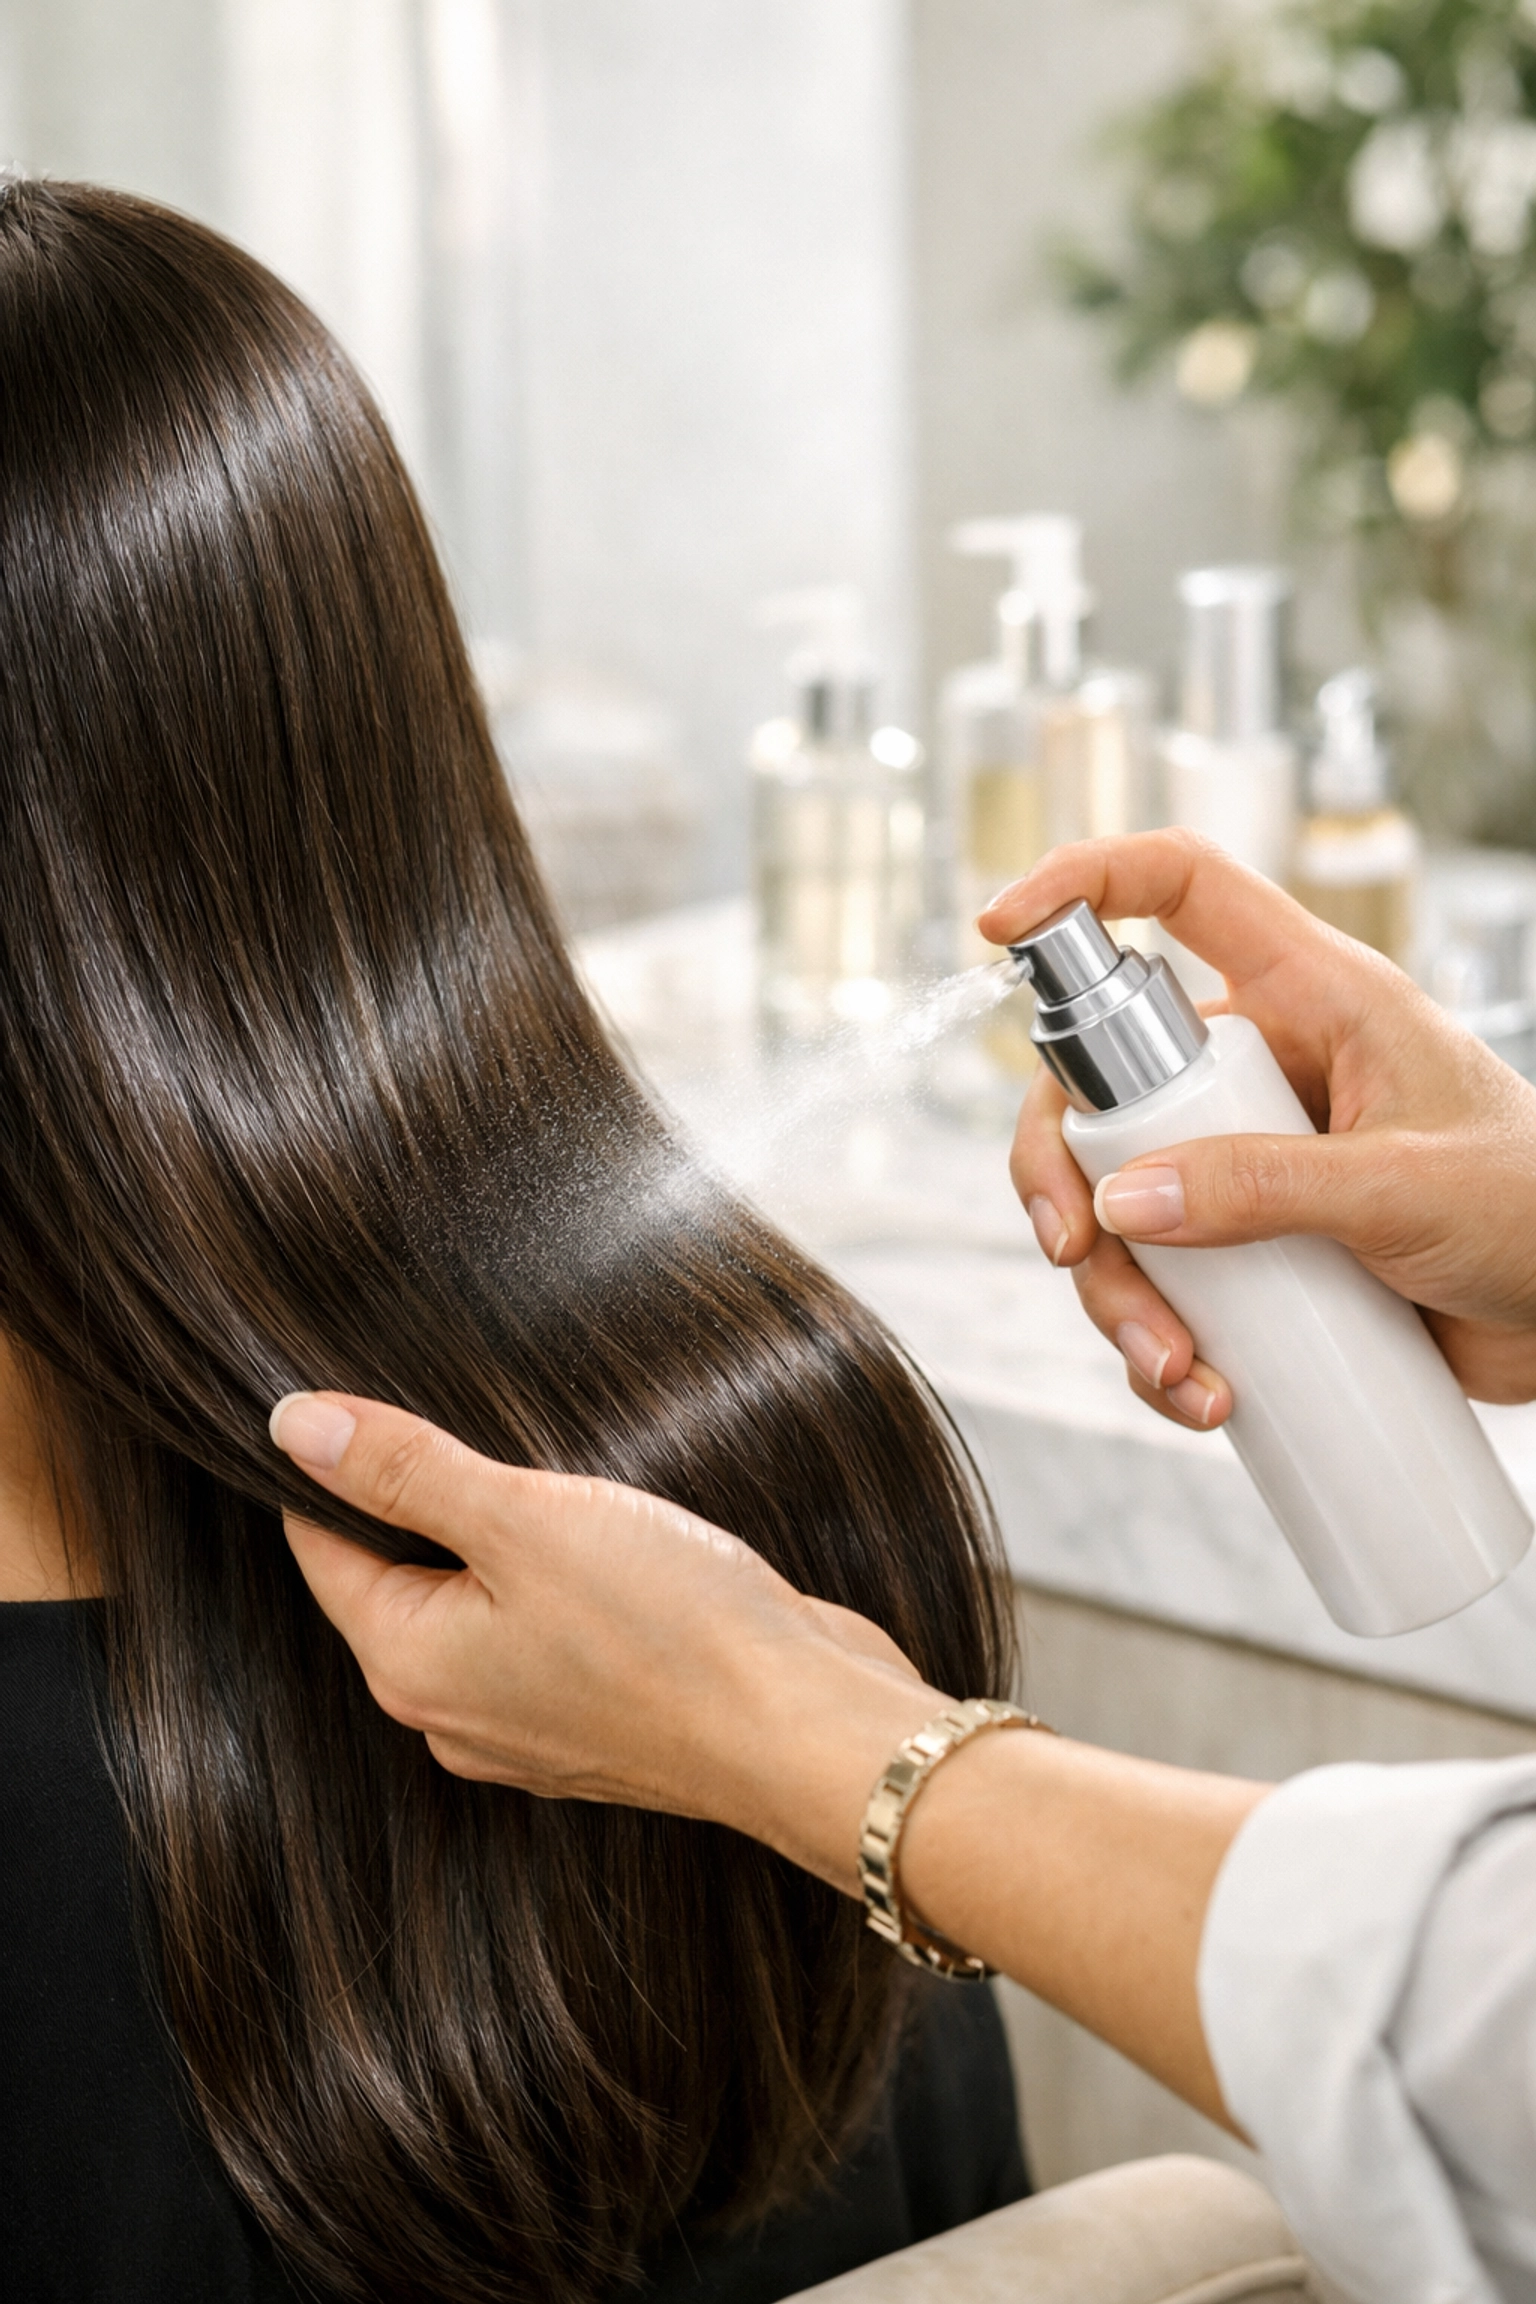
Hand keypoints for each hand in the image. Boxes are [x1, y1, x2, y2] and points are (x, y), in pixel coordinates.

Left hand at [269, 1392, 942, 1893]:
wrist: (809, 1731)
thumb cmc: (670, 1629)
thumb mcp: (525, 1520)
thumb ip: (406, 1471)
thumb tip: (290, 1426)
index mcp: (410, 1665)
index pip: (323, 1546)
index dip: (336, 1462)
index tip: (372, 1395)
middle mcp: (452, 1712)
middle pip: (398, 1577)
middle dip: (425, 1500)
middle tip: (474, 1424)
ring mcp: (529, 1726)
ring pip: (479, 1604)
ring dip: (505, 1542)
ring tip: (558, 1485)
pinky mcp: (599, 1720)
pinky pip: (546, 1635)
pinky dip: (562, 1585)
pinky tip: (615, 1545)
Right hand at [980, 830, 1535, 1424]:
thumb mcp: (1406, 1190)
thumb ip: (1268, 1188)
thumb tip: (1123, 1207)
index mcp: (1313, 1000)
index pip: (1183, 890)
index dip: (1085, 881)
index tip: (996, 924)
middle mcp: (1263, 1072)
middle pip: (1101, 1086)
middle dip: (1063, 1177)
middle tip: (1070, 1249)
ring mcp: (1247, 1163)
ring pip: (1115, 1205)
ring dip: (1117, 1297)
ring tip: (1175, 1371)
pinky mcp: (1251, 1252)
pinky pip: (1161, 1284)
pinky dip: (1159, 1345)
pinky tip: (1203, 1395)